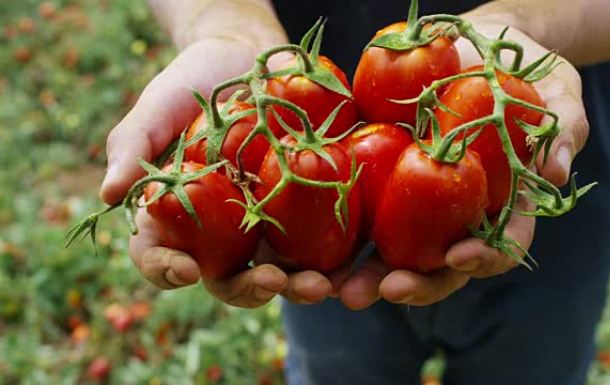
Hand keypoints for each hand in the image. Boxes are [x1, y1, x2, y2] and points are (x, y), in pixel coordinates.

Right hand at [102, 38, 328, 307]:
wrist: (249, 57)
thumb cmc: (194, 81)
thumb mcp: (158, 106)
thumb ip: (133, 145)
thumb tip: (106, 193)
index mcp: (177, 218)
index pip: (161, 258)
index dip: (166, 272)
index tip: (185, 270)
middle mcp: (221, 232)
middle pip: (230, 279)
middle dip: (250, 289)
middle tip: (271, 281)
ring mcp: (266, 225)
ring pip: (280, 271)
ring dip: (299, 286)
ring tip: (319, 285)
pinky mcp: (306, 209)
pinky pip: (321, 240)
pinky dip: (336, 256)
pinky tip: (348, 261)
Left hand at [331, 21, 587, 307]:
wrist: (472, 49)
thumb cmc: (523, 75)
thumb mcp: (556, 95)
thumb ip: (562, 130)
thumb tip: (555, 171)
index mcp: (501, 206)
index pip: (498, 244)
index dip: (483, 258)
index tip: (459, 257)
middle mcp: (456, 215)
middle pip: (439, 265)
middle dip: (416, 284)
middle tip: (388, 290)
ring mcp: (415, 202)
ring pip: (392, 252)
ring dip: (367, 276)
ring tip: (340, 290)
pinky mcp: (379, 180)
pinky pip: (357, 211)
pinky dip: (337, 235)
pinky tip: (313, 250)